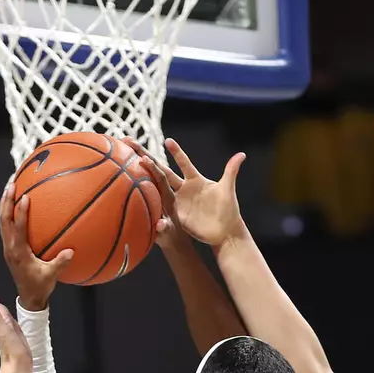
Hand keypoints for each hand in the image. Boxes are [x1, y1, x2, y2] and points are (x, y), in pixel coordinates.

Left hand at [0, 181, 74, 311]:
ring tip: (9, 187)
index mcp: (19, 253)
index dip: (20, 212)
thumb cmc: (40, 287)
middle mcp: (10, 248)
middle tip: (11, 183)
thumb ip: (60, 263)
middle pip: (4, 220)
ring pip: (2, 221)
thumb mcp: (51, 276)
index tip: (25, 197)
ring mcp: (8, 247)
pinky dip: (8, 213)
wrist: (29, 298)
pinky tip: (14, 203)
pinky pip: (6, 227)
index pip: (18, 229)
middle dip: (6, 200)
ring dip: (4, 204)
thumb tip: (71, 251)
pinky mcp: (9, 248)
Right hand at [131, 138, 247, 248]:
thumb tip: (242, 154)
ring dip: (146, 178)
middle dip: (151, 161)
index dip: (177, 152)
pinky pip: (160, 206)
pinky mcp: (175, 215)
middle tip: (137, 150)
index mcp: (196, 180)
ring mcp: (178, 202)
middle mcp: (184, 189)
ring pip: (159, 187)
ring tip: (131, 167)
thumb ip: (231, 171)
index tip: (168, 140)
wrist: (224, 232)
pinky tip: (136, 194)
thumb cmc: (228, 210)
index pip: (184, 163)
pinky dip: (149, 200)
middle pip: (164, 172)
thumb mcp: (227, 189)